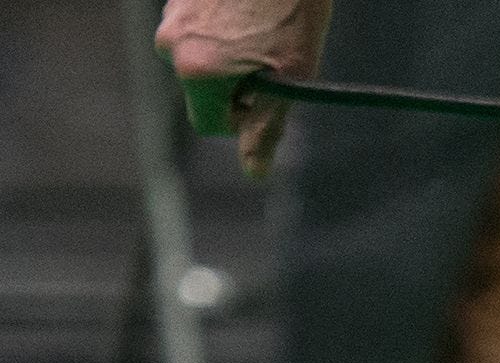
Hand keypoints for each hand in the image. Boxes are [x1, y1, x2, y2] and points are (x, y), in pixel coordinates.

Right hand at [156, 0, 333, 176]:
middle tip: (270, 55)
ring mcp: (169, 16)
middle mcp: (171, 44)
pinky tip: (248, 11)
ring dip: (229, 54)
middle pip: (203, 90)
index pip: (209, 124)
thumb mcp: (291, 79)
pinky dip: (222, 29)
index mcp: (197, 71)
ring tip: (262, 28)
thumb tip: (254, 172)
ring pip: (200, 58)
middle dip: (235, 83)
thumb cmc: (293, 13)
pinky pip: (198, 30)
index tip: (267, 95)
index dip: (243, 118)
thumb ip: (267, 127)